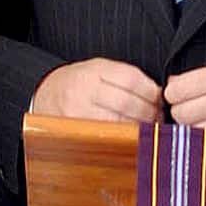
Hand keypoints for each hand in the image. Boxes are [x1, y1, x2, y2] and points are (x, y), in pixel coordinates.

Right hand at [31, 58, 162, 123]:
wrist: (47, 93)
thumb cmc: (80, 81)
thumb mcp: (99, 68)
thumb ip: (126, 77)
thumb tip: (158, 95)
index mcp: (95, 70)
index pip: (131, 79)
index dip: (151, 91)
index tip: (158, 98)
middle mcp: (85, 89)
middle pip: (127, 102)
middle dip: (148, 112)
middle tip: (156, 116)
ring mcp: (78, 111)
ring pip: (118, 123)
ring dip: (138, 127)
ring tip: (145, 127)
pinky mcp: (76, 130)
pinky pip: (106, 136)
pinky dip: (123, 137)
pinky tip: (130, 136)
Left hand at [164, 57, 205, 133]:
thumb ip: (199, 76)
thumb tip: (171, 85)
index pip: (175, 90)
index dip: (172, 92)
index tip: (179, 93)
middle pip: (180, 113)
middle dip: (180, 110)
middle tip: (191, 107)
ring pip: (192, 131)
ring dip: (192, 127)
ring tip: (203, 120)